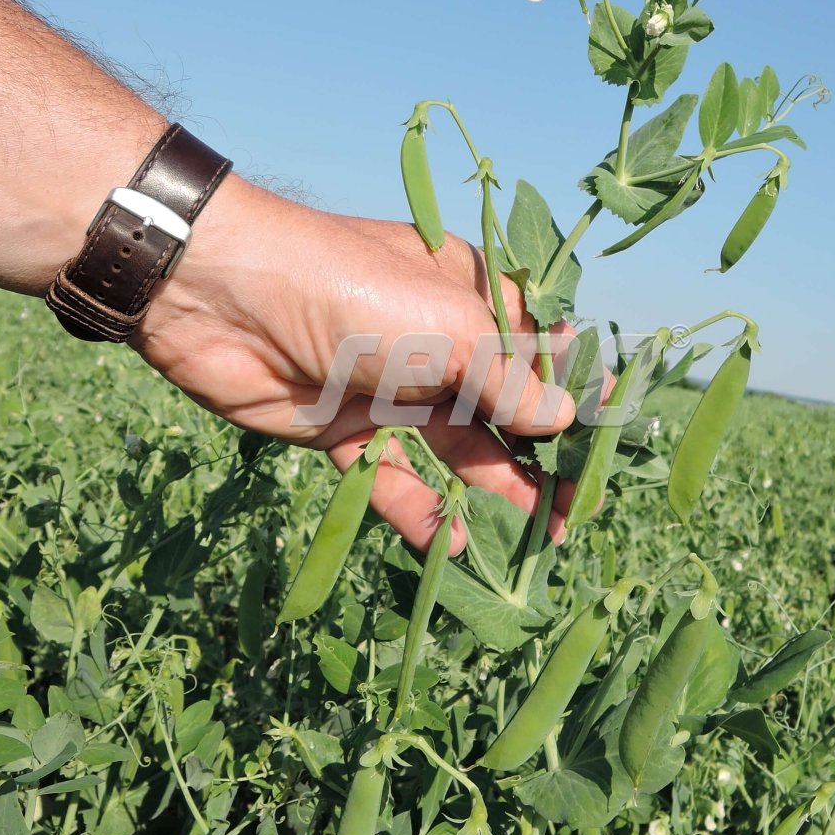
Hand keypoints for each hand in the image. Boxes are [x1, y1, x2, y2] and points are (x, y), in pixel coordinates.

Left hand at [134, 177, 576, 550]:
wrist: (223, 298)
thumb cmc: (353, 292)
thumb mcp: (451, 330)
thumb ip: (509, 383)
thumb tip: (562, 418)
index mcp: (472, 295)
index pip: (542, 349)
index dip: (577, 396)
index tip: (610, 446)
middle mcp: (438, 340)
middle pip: (506, 406)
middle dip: (544, 457)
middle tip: (579, 511)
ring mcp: (392, 386)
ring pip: (457, 448)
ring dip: (495, 490)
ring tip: (538, 538)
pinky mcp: (345, 430)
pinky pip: (393, 477)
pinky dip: (420, 510)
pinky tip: (453, 542)